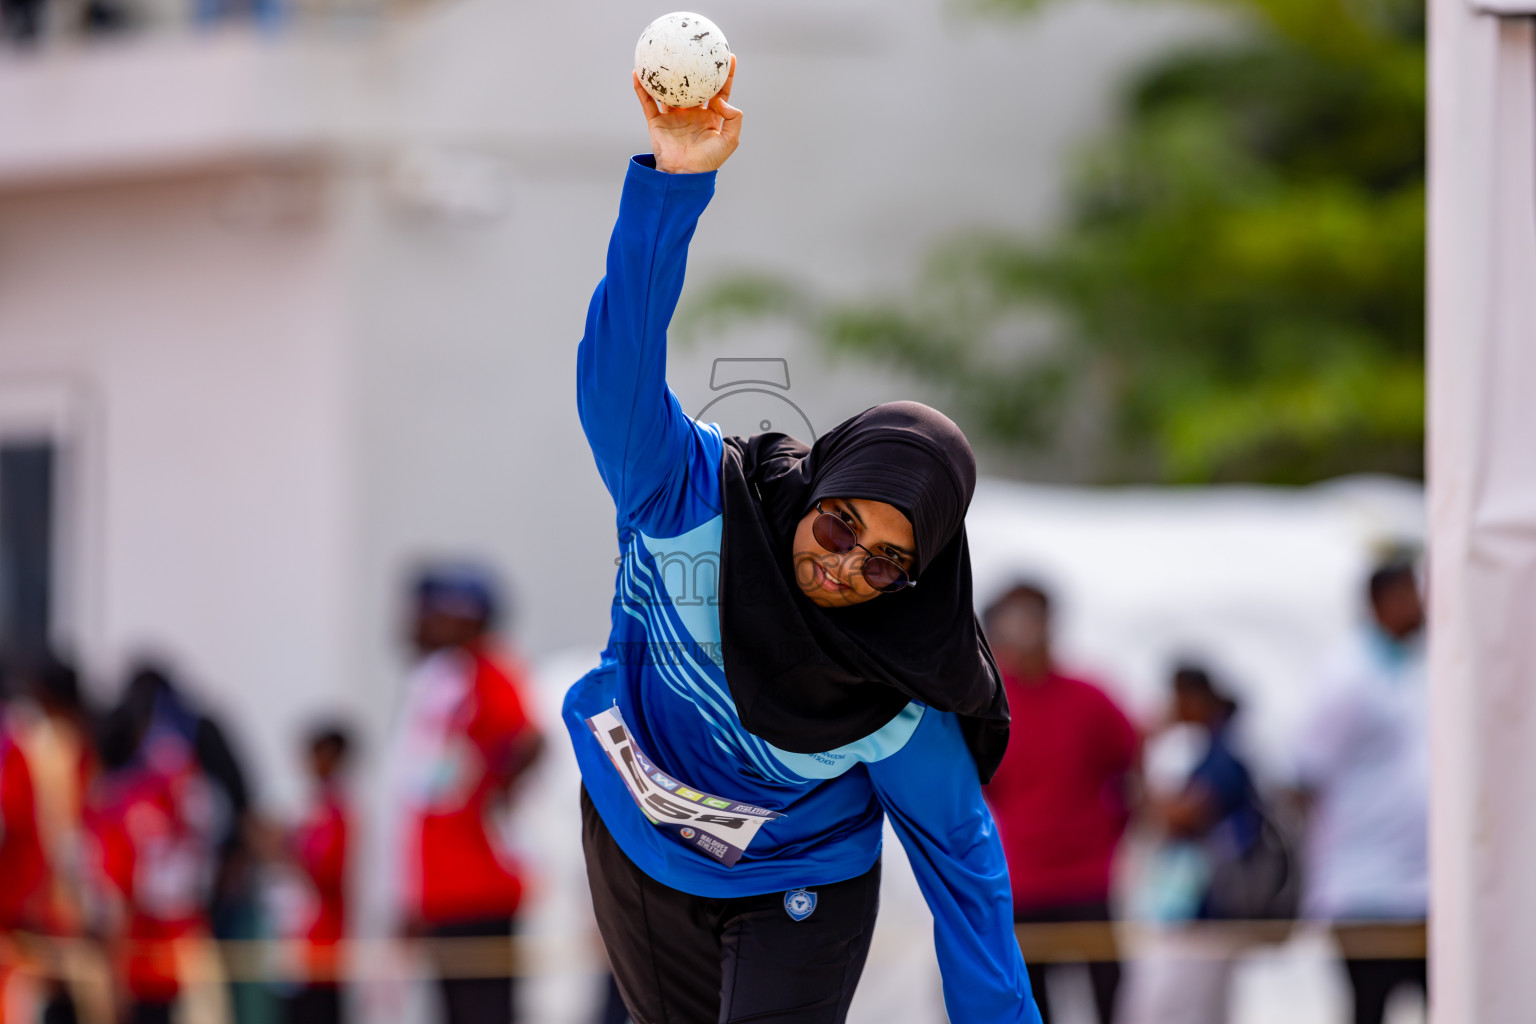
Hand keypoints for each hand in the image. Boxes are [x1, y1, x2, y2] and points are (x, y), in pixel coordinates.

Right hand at [634, 55, 740, 173]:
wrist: (684, 175)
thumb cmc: (708, 162)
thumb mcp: (729, 140)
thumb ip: (733, 119)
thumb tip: (721, 101)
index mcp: (711, 117)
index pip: (720, 92)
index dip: (726, 75)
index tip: (728, 57)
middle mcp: (692, 114)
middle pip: (694, 86)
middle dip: (696, 68)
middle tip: (697, 48)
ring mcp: (674, 117)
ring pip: (669, 91)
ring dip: (666, 75)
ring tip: (664, 56)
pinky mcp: (657, 122)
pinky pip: (648, 102)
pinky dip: (642, 89)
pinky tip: (638, 73)